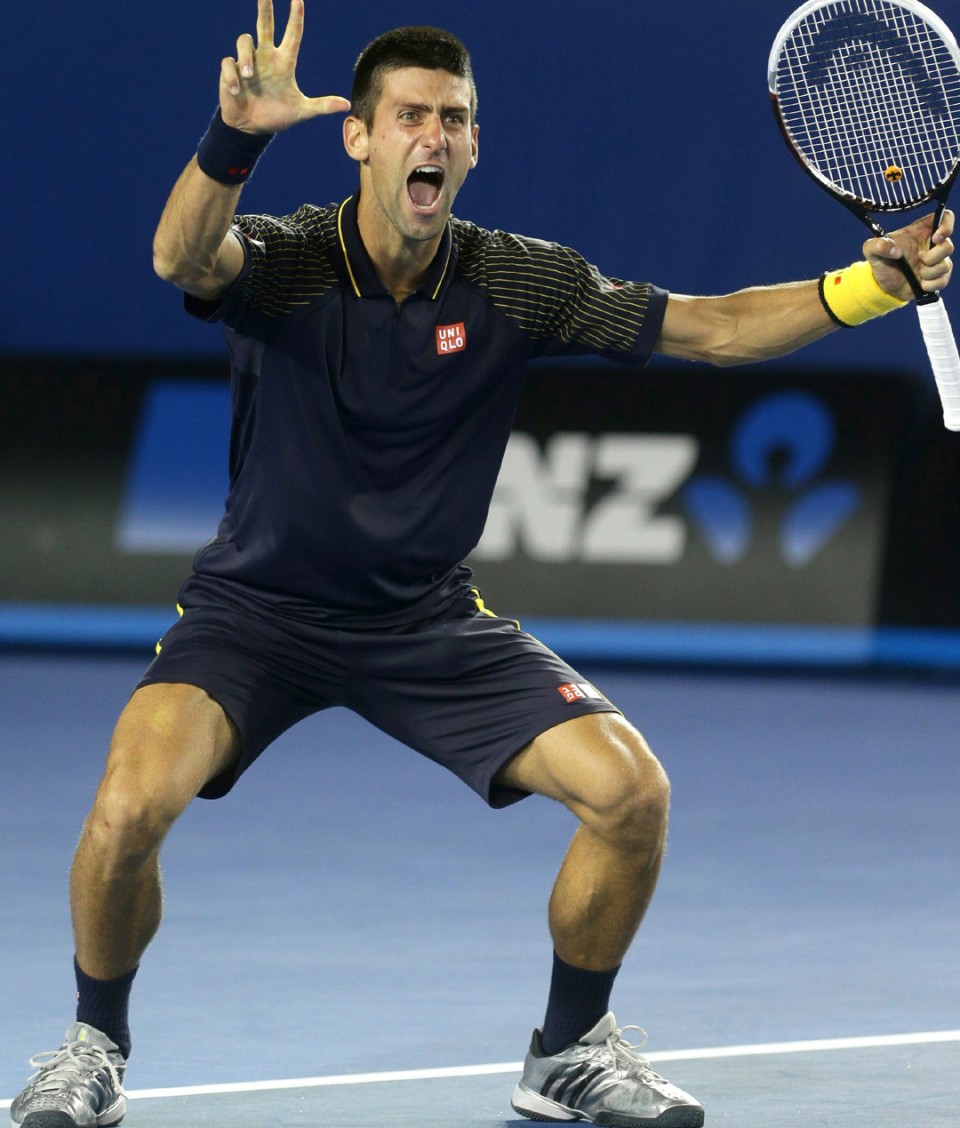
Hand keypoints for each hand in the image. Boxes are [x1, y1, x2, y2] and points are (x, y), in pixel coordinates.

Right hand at [220, 0, 350, 133]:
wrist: (251, 128)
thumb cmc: (277, 116)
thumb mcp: (302, 112)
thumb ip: (322, 106)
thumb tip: (347, 105)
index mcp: (284, 63)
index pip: (292, 35)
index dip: (295, 17)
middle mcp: (266, 57)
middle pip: (265, 24)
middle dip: (265, 7)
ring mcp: (248, 62)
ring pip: (244, 41)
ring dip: (246, 58)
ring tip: (250, 77)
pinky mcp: (231, 71)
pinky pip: (230, 63)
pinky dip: (232, 76)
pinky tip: (236, 90)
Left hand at [864, 208, 953, 301]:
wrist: (882, 285)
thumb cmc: (881, 262)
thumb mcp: (871, 250)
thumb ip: (877, 244)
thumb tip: (895, 251)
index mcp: (922, 231)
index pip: (945, 217)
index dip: (947, 225)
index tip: (936, 237)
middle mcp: (933, 245)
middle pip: (948, 246)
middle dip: (932, 257)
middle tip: (918, 258)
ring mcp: (937, 261)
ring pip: (945, 266)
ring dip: (928, 272)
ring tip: (916, 272)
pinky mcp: (938, 277)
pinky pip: (943, 281)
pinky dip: (930, 284)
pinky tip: (919, 283)